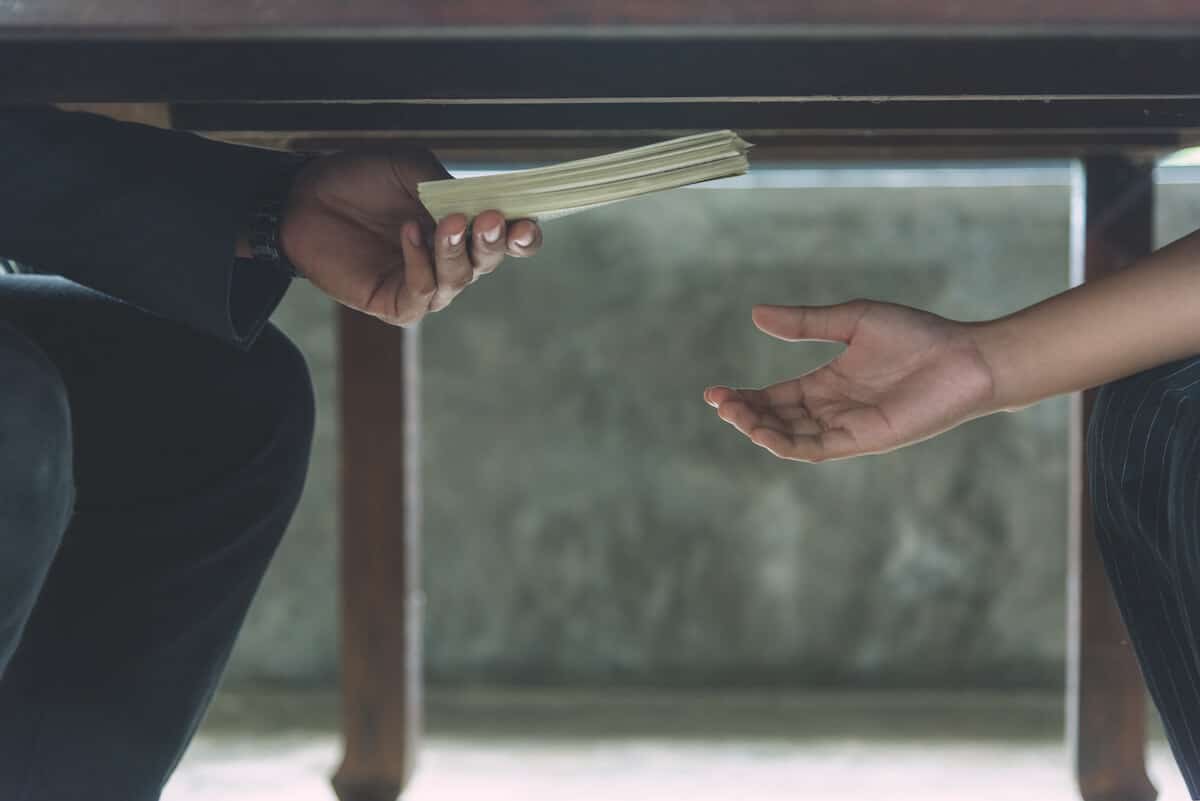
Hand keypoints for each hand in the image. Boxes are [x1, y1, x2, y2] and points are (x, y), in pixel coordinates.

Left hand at [278, 147, 541, 324]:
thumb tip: (475, 206)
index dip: (523, 237)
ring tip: (442, 222)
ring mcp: (424, 283)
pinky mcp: (395, 303)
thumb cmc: (360, 178)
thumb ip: (446, 185)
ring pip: (458, 279)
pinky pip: (422, 294)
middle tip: (490, 219)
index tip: (524, 223)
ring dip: (454, 250)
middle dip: (494, 243)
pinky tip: (409, 233)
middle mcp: (450, 259)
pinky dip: (420, 265)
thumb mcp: (410, 167)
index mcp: (463, 225)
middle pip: (489, 261)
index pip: (508, 241)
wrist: (304, 195)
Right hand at [704, 301, 996, 461]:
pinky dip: (788, 445)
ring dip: (759, 430)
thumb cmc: (917, 336)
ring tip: (733, 414)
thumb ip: (806, 323)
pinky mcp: (864, 439)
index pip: (775, 398)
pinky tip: (764, 433)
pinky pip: (817, 449)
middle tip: (719, 403)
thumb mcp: (852, 321)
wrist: (966, 357)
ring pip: (791, 438)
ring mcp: (847, 427)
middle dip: (744, 414)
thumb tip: (756, 314)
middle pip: (776, 420)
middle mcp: (833, 410)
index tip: (713, 392)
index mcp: (828, 384)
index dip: (744, 397)